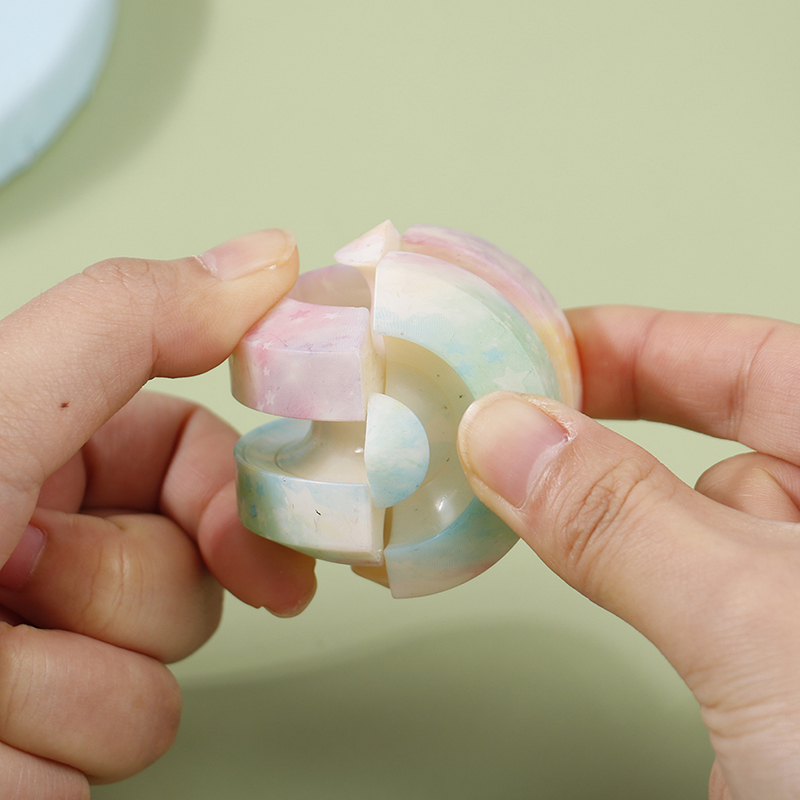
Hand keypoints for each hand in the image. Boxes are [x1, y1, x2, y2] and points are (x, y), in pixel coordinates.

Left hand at [0, 230, 315, 797]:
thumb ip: (129, 323)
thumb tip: (266, 257)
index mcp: (46, 458)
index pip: (199, 459)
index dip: (240, 500)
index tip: (263, 548)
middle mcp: (51, 555)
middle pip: (190, 578)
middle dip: (118, 593)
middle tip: (15, 578)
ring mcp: (44, 664)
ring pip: (156, 691)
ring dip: (68, 691)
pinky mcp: (34, 757)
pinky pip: (99, 771)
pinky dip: (34, 766)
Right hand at [458, 306, 799, 799]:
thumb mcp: (762, 630)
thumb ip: (624, 522)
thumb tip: (506, 435)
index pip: (752, 360)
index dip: (637, 339)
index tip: (533, 346)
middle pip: (712, 430)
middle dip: (600, 419)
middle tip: (502, 416)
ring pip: (684, 516)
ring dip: (594, 501)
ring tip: (503, 486)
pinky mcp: (772, 670)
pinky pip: (674, 583)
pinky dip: (609, 563)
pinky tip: (563, 560)